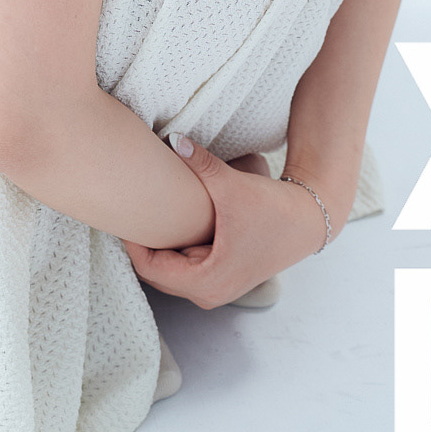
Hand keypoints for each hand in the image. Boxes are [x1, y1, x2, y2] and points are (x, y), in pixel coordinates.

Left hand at [120, 137, 330, 308]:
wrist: (308, 219)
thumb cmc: (273, 209)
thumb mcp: (232, 186)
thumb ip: (200, 163)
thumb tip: (173, 139)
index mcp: (205, 281)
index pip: (149, 267)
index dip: (131, 239)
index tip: (122, 212)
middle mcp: (207, 292)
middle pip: (156, 271)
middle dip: (142, 242)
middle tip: (129, 209)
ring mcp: (215, 286)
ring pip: (169, 270)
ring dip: (158, 244)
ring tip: (146, 213)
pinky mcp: (222, 275)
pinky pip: (184, 265)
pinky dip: (174, 246)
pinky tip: (170, 220)